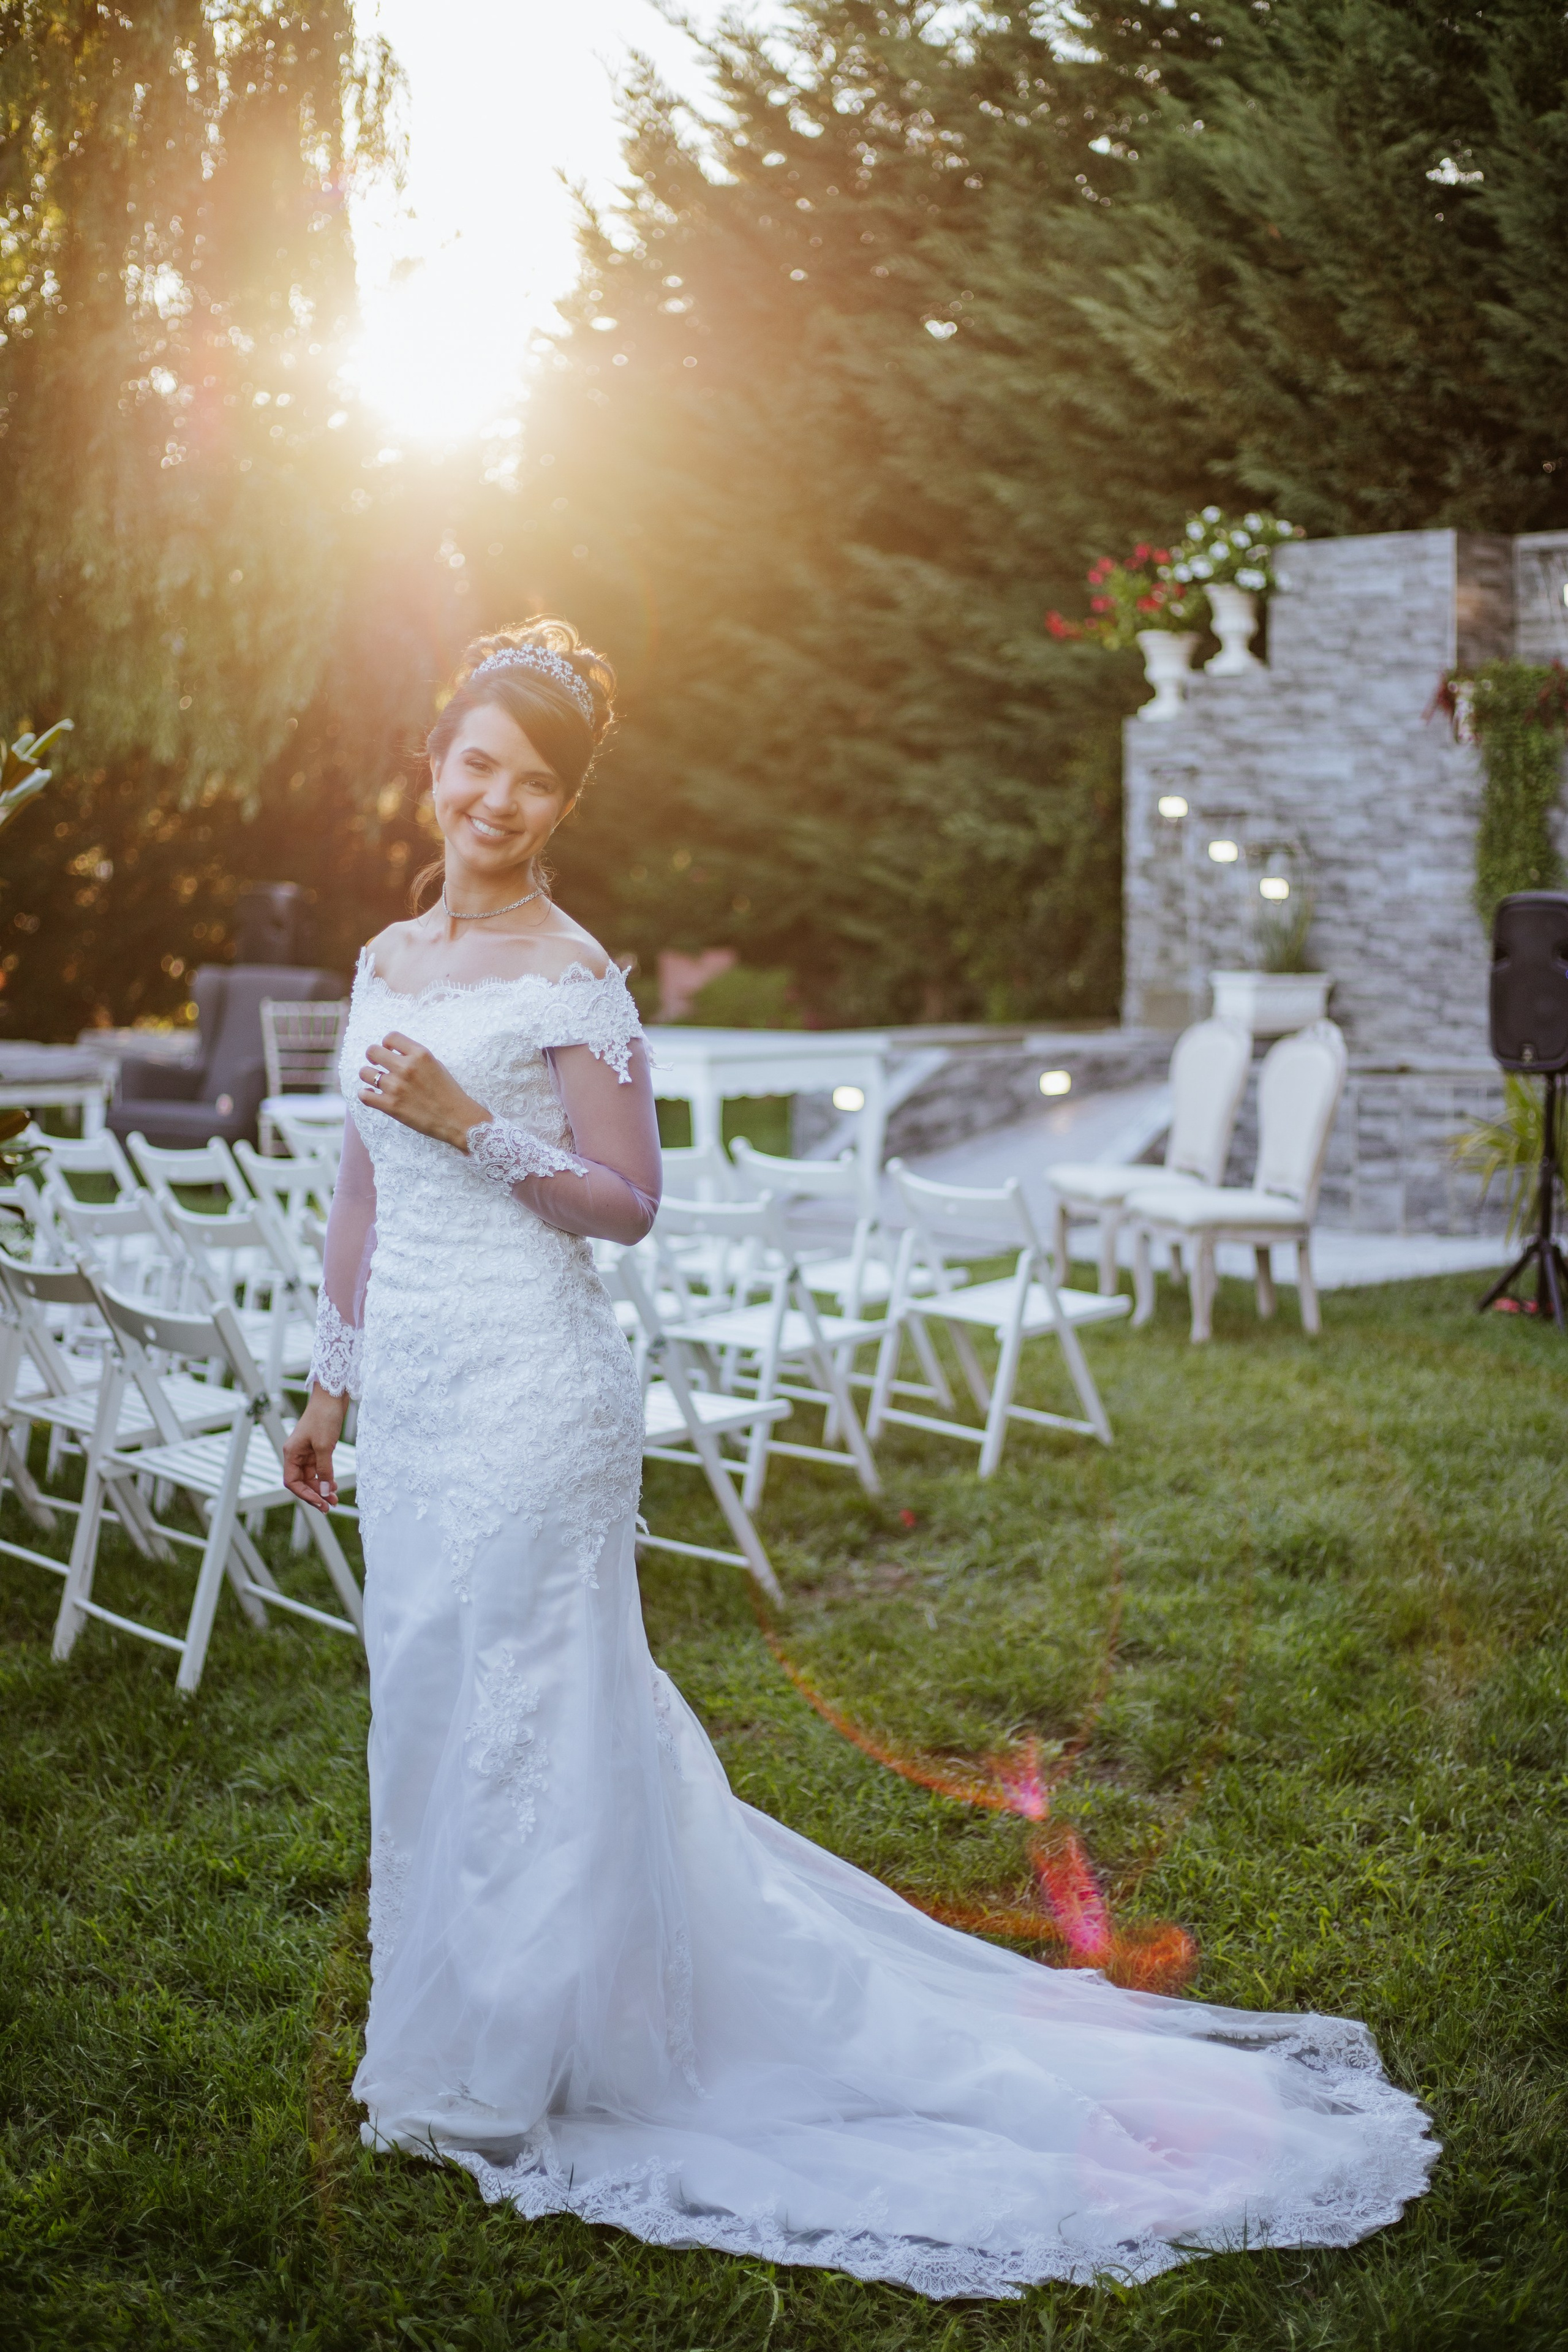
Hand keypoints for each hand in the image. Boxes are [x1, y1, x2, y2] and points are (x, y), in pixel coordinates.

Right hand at [283, 1387, 348, 1513]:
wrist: (333, 1396)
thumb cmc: (324, 1417)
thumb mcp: (324, 1446)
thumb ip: (324, 1471)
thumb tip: (324, 1493)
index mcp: (291, 1453)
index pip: (292, 1482)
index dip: (305, 1495)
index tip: (320, 1502)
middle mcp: (297, 1454)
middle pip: (302, 1482)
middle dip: (315, 1495)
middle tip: (329, 1507)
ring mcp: (307, 1452)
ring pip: (312, 1477)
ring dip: (322, 1489)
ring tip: (335, 1500)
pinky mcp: (318, 1449)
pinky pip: (320, 1469)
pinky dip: (326, 1479)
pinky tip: (335, 1486)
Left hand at [359, 1029, 485, 1149]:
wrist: (457, 1119)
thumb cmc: (449, 1093)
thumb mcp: (436, 1065)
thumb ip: (416, 1058)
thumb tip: (396, 1054)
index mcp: (420, 1054)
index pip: (391, 1037)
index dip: (386, 1043)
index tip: (387, 1050)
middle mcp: (406, 1067)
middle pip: (373, 1051)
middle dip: (372, 1056)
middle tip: (376, 1063)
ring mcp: (396, 1087)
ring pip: (365, 1073)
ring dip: (368, 1076)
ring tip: (374, 1081)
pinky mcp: (391, 1106)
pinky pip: (364, 1095)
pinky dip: (365, 1094)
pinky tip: (371, 1095)